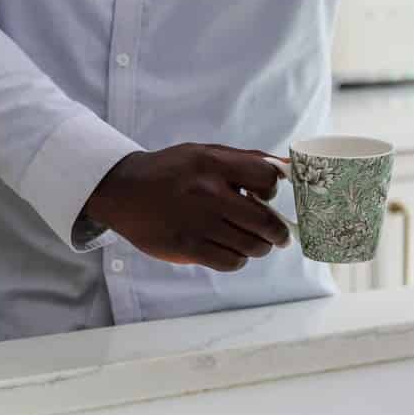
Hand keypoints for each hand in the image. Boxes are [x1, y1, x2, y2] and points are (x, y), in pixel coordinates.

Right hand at [84, 143, 291, 270]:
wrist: (125, 191)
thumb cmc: (172, 171)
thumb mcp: (207, 152)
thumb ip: (246, 160)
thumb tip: (288, 166)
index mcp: (215, 164)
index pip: (267, 177)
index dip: (273, 189)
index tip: (268, 196)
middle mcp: (209, 193)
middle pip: (264, 221)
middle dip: (278, 232)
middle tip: (279, 236)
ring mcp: (198, 223)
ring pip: (250, 246)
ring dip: (259, 247)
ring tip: (255, 243)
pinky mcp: (187, 248)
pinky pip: (229, 262)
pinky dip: (237, 259)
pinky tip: (231, 250)